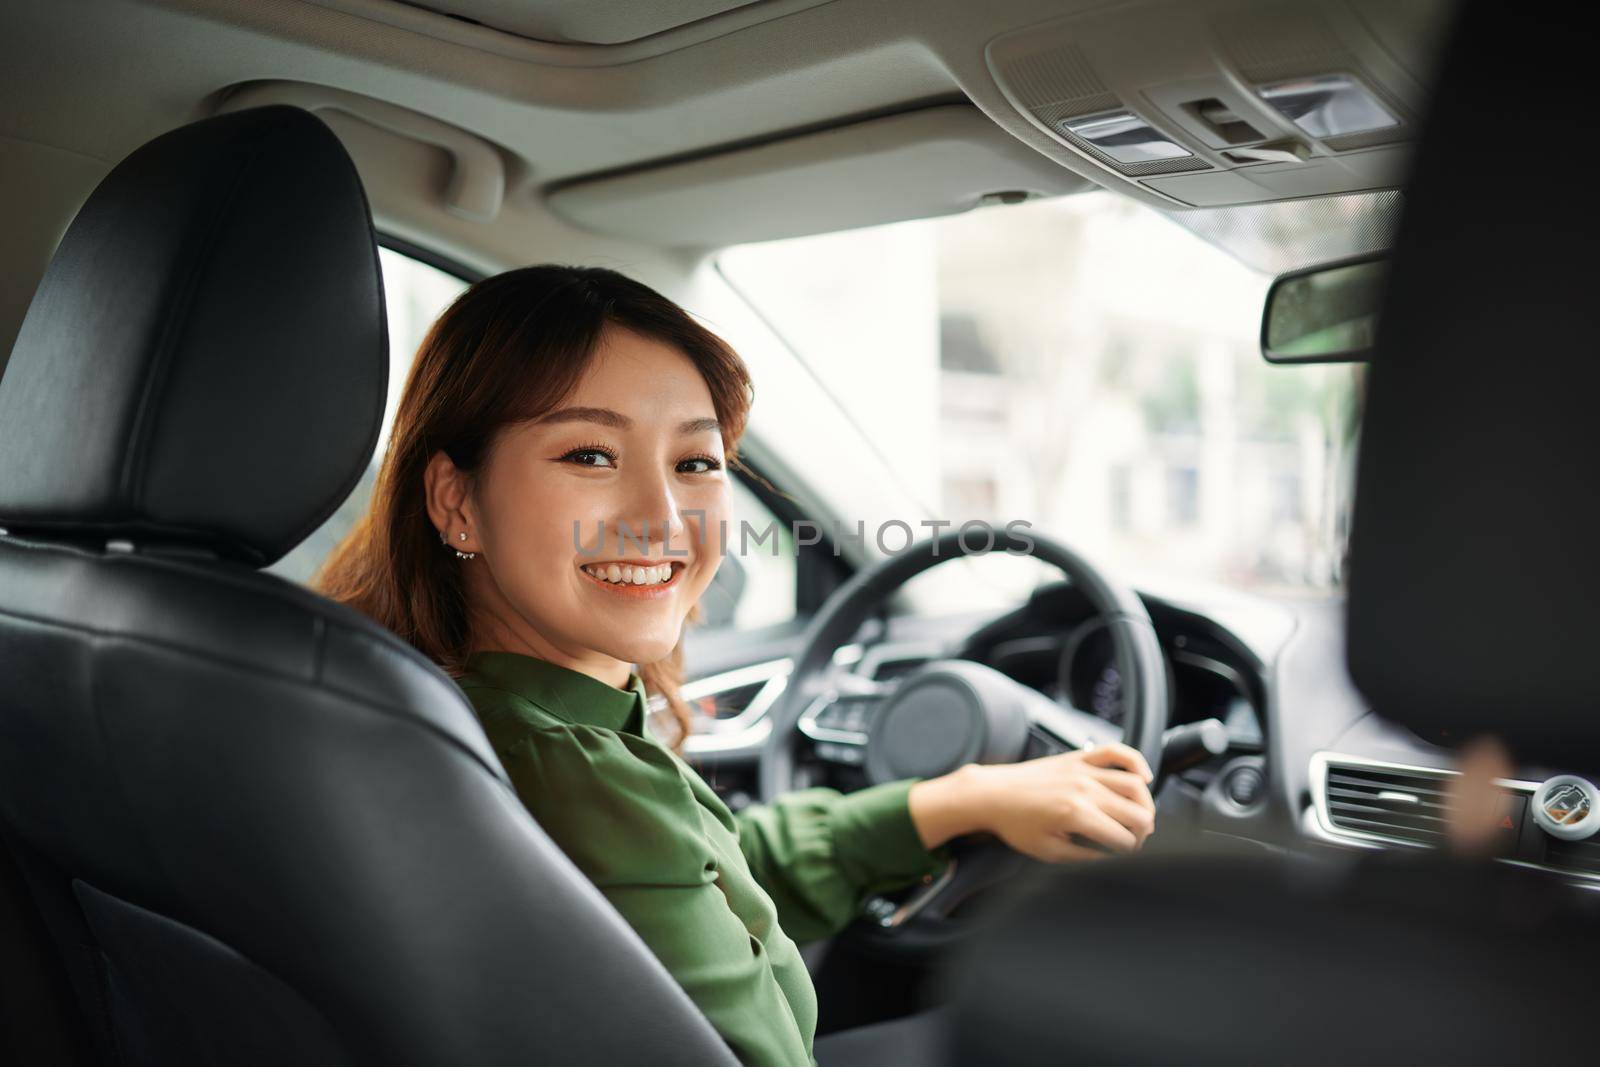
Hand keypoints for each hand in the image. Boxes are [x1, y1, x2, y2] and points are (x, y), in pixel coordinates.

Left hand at [907, 743, 1155, 861]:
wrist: (992, 794)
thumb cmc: (1016, 824)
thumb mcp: (1049, 852)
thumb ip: (1085, 858)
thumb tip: (1114, 858)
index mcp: (1076, 815)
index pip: (1124, 838)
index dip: (1130, 853)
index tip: (1125, 857)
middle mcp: (1084, 789)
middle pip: (1136, 813)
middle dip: (1142, 832)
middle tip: (1134, 841)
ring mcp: (1083, 770)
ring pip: (1134, 785)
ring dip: (1146, 804)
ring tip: (1140, 818)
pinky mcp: (1079, 758)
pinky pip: (1116, 753)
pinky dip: (1136, 762)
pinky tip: (1144, 777)